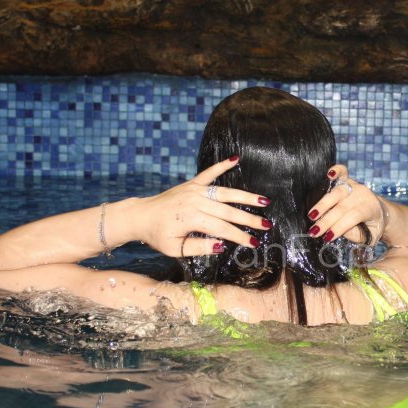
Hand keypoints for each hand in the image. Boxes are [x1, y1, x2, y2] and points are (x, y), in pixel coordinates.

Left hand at [135, 156, 270, 256]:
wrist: (141, 216)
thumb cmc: (158, 235)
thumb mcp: (176, 249)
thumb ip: (199, 247)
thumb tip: (221, 244)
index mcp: (191, 218)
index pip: (222, 229)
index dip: (240, 236)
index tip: (254, 242)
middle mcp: (195, 201)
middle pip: (228, 211)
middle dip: (249, 219)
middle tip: (266, 224)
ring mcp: (194, 190)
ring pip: (225, 192)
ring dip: (245, 196)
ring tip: (263, 200)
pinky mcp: (191, 184)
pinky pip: (209, 173)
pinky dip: (222, 165)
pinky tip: (235, 159)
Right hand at [306, 165, 385, 245]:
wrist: (381, 212)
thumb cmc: (373, 227)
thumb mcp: (369, 237)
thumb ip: (355, 234)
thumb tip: (336, 230)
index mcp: (371, 209)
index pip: (354, 216)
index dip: (339, 226)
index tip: (327, 237)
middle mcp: (363, 195)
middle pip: (342, 206)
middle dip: (326, 220)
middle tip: (314, 231)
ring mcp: (356, 185)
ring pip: (337, 192)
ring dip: (322, 204)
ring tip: (311, 215)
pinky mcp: (349, 180)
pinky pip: (343, 172)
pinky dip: (336, 171)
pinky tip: (329, 174)